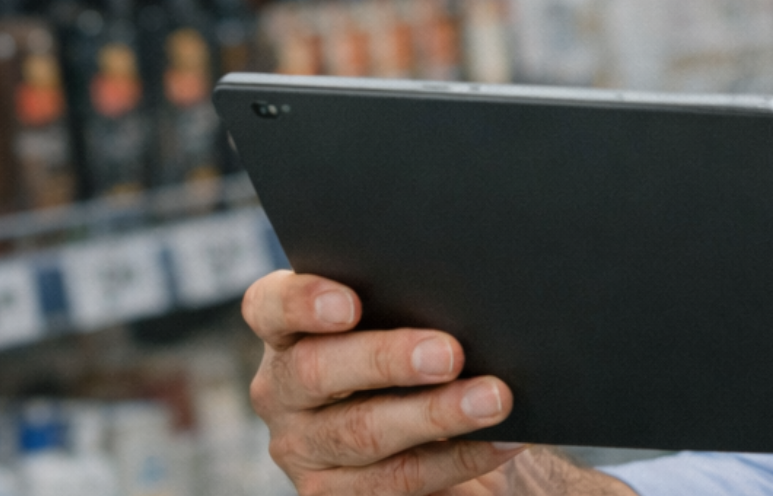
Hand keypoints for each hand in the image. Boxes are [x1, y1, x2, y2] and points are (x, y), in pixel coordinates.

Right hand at [243, 270, 523, 494]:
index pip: (271, 307)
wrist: (434, 444)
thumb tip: (467, 296)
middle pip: (317, 370)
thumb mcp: (406, 328)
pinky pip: (397, 482)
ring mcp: (303, 451)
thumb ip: (412, 308)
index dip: (302, 302)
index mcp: (289, 333)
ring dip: (437, 415)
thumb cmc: (419, 360)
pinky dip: (459, 458)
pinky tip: (501, 441)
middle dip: (388, 360)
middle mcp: (283, 391)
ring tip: (494, 399)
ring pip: (363, 433)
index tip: (349, 304)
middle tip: (450, 354)